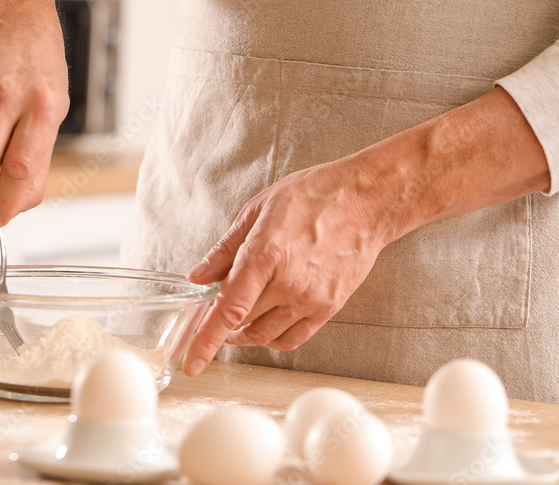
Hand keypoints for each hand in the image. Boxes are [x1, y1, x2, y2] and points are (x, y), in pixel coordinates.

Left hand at [183, 155, 390, 374]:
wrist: (366, 201)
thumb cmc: (314, 196)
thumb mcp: (258, 209)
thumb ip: (226, 248)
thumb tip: (198, 276)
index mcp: (266, 255)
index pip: (229, 309)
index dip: (206, 340)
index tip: (192, 363)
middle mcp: (288, 283)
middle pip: (242, 322)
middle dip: (222, 323)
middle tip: (213, 313)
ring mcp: (310, 299)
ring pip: (265, 335)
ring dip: (245, 333)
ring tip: (237, 320)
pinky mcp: (329, 307)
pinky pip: (293, 338)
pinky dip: (272, 339)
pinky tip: (265, 325)